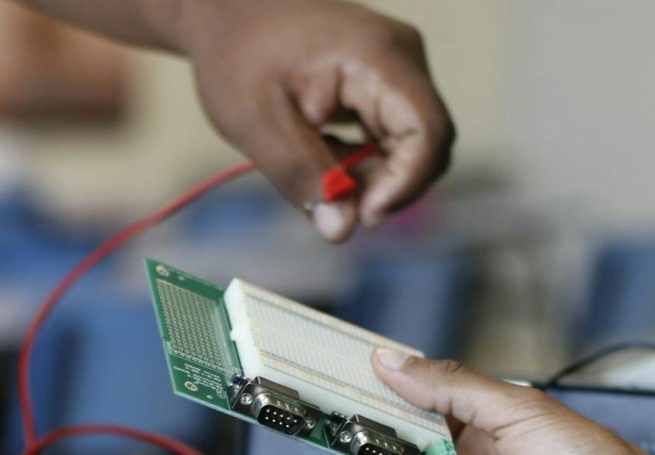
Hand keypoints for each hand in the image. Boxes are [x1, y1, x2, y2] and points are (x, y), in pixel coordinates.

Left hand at [176, 0, 453, 242]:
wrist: (226, 11)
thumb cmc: (237, 55)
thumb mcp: (257, 123)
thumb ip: (302, 176)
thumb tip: (341, 232)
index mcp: (377, 56)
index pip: (428, 131)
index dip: (405, 184)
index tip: (363, 214)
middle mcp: (401, 57)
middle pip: (427, 144)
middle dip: (386, 187)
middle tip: (331, 205)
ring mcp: (397, 68)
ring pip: (411, 146)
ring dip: (370, 177)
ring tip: (314, 171)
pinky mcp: (384, 83)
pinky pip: (392, 137)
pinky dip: (363, 163)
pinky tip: (321, 157)